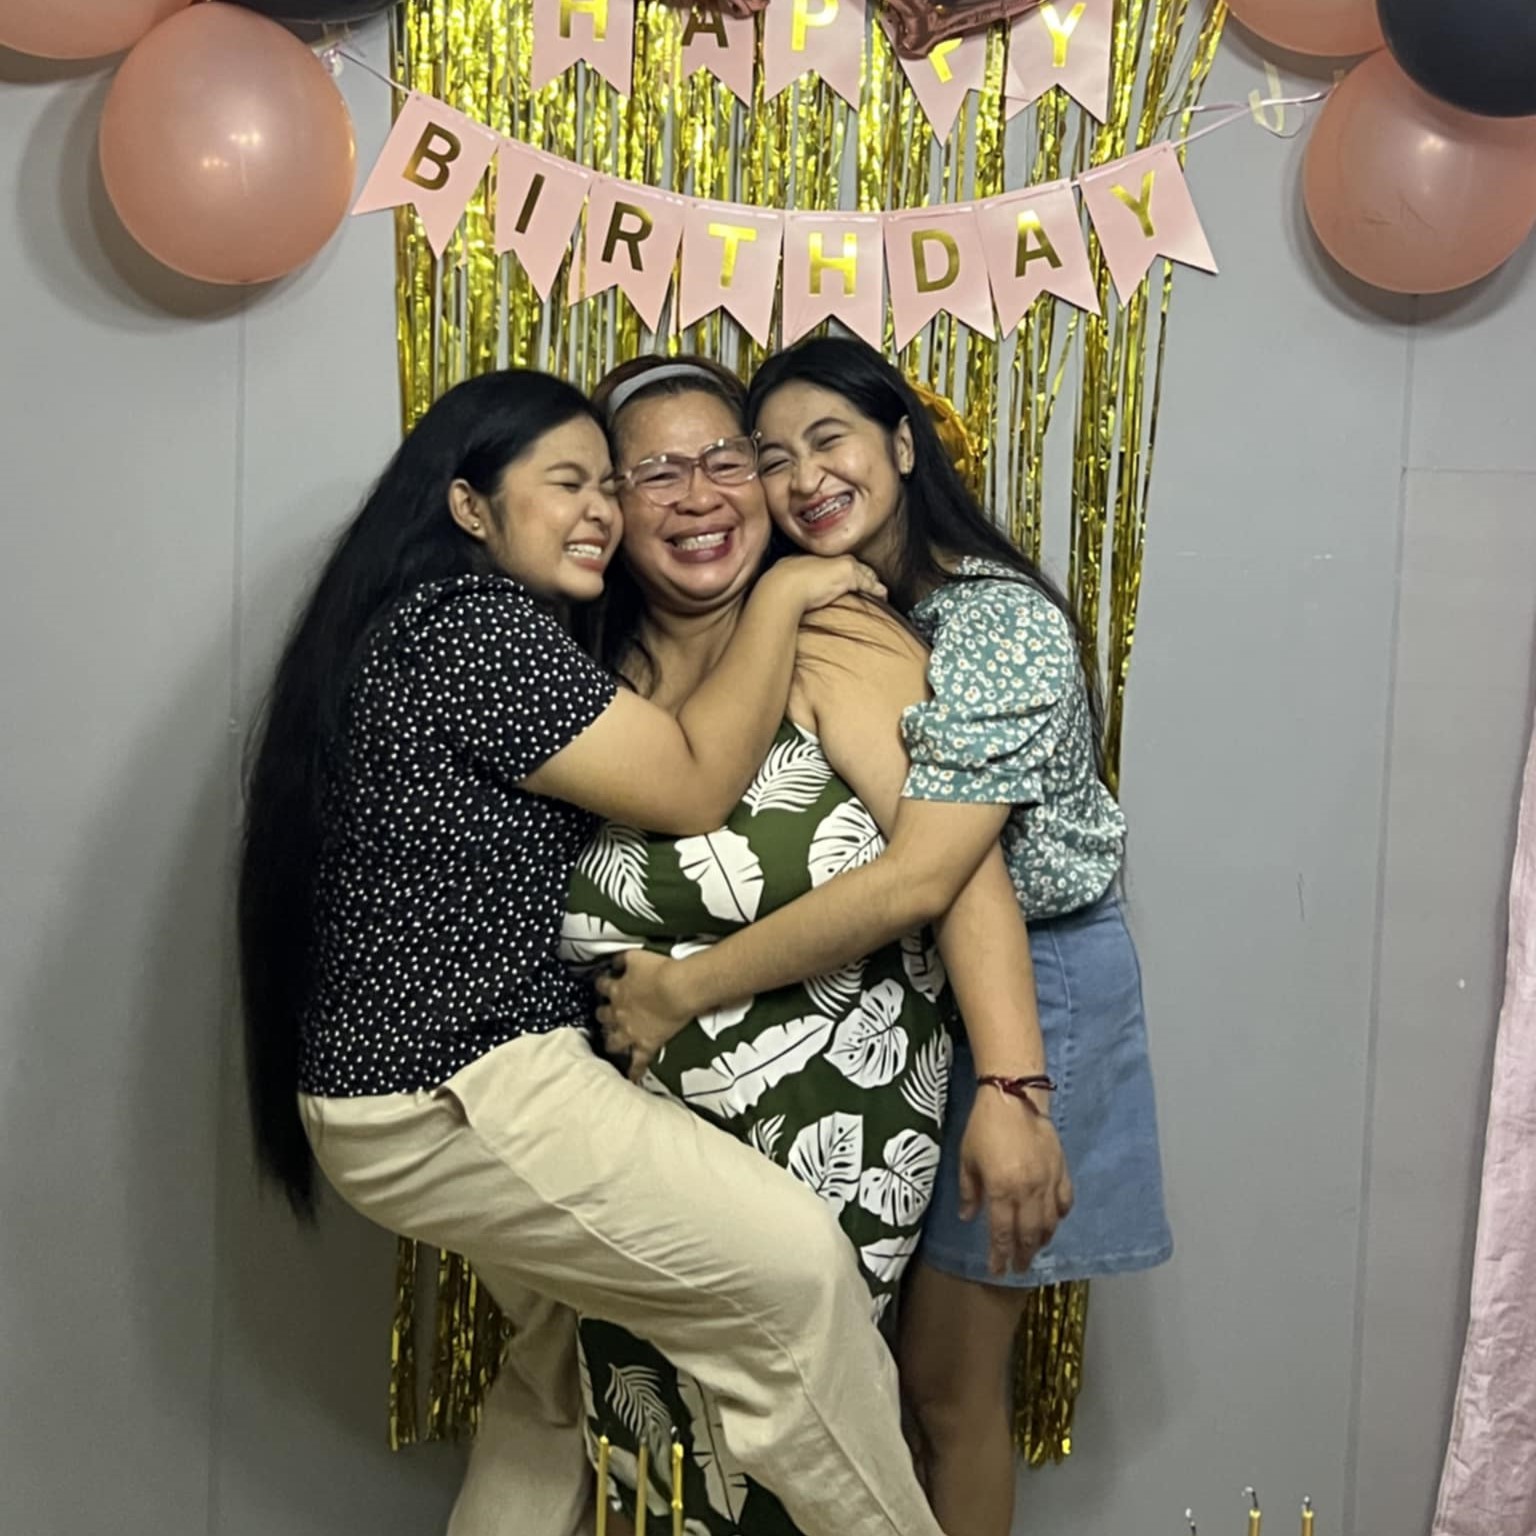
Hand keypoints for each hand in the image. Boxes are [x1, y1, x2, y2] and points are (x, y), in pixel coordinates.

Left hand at [594, 950, 690, 1082]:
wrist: (677, 990)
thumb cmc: (659, 970)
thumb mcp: (636, 956)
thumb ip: (622, 960)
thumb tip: (615, 961)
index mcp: (616, 990)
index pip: (601, 986)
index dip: (602, 985)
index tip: (604, 984)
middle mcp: (618, 1013)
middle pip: (603, 1016)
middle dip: (604, 1015)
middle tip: (607, 1015)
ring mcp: (630, 1032)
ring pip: (613, 1041)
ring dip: (611, 1041)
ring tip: (611, 1044)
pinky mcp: (646, 1045)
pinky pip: (638, 1063)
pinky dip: (634, 1072)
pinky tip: (631, 1079)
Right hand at [760, 554, 887, 614]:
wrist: (780, 590)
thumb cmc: (774, 592)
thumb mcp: (779, 585)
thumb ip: (787, 588)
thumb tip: (778, 599)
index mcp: (805, 559)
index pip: (828, 564)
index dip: (838, 572)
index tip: (842, 582)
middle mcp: (823, 557)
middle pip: (848, 564)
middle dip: (859, 573)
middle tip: (868, 583)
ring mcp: (837, 563)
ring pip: (861, 571)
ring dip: (870, 581)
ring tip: (878, 591)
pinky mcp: (848, 572)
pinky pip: (868, 582)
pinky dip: (876, 590)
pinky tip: (882, 596)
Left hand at [957, 1089, 1072, 1275]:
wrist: (1014, 1097)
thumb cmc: (984, 1127)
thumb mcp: (966, 1159)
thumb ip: (968, 1191)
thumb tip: (967, 1217)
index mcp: (1001, 1190)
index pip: (1002, 1233)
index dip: (1000, 1255)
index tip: (997, 1269)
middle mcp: (1027, 1191)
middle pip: (1028, 1234)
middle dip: (1022, 1255)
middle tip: (1018, 1267)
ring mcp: (1048, 1181)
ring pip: (1049, 1222)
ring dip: (1041, 1240)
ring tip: (1034, 1250)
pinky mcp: (1061, 1170)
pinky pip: (1065, 1201)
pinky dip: (1060, 1216)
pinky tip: (1054, 1221)